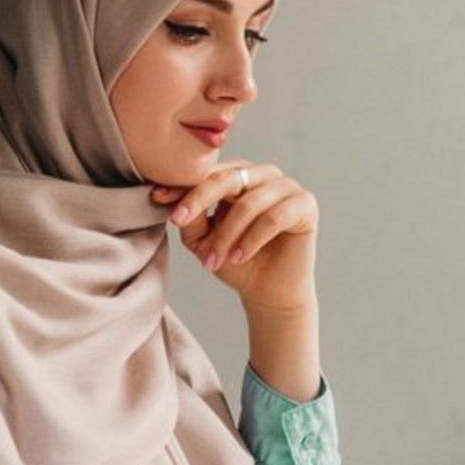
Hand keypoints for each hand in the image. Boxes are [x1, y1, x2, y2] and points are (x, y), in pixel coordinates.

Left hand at [151, 161, 318, 311]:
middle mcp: (264, 175)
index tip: (158, 198)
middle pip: (228, 178)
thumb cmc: (237, 261)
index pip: (210, 172)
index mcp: (240, 176)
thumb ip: (192, 219)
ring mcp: (287, 187)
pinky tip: (240, 257)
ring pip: (249, 202)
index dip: (184, 186)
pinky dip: (253, 239)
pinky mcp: (306, 205)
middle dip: (200, 200)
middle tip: (180, 222)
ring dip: (228, 233)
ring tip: (215, 259)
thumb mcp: (204, 240)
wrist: (268, 292)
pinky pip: (274, 217)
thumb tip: (177, 201)